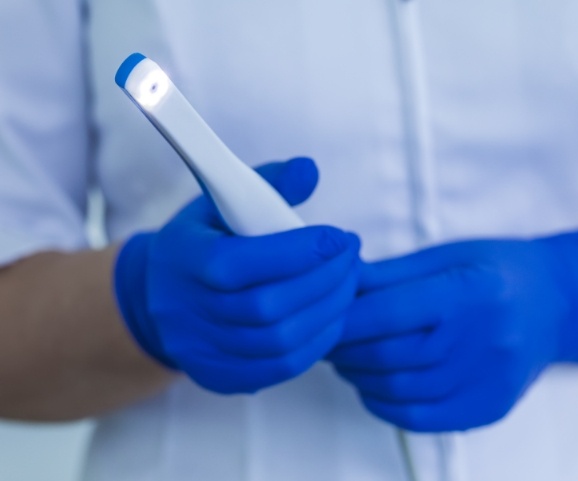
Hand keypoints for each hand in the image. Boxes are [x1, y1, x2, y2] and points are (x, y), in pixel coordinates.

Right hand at [114, 157, 360, 393]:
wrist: (159, 296)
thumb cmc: (203, 241)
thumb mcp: (222, 201)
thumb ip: (268, 183)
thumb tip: (310, 170)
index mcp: (184, 259)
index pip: (241, 263)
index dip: (298, 252)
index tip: (339, 237)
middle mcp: (187, 311)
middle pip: (267, 307)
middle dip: (324, 280)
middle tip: (352, 258)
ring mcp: (202, 351)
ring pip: (280, 342)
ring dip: (328, 312)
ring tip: (349, 283)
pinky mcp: (219, 376)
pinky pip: (280, 368)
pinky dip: (317, 342)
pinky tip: (332, 316)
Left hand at [329, 230, 577, 430]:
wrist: (556, 303)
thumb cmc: (497, 270)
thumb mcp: (445, 256)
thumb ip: (390, 274)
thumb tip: (338, 283)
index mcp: (468, 293)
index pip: (387, 313)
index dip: (344, 319)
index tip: (321, 316)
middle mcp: (480, 341)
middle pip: (387, 355)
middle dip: (343, 349)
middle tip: (325, 338)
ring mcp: (486, 380)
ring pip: (398, 390)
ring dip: (358, 376)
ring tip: (346, 359)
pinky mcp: (487, 407)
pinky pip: (420, 418)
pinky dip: (384, 404)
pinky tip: (373, 385)